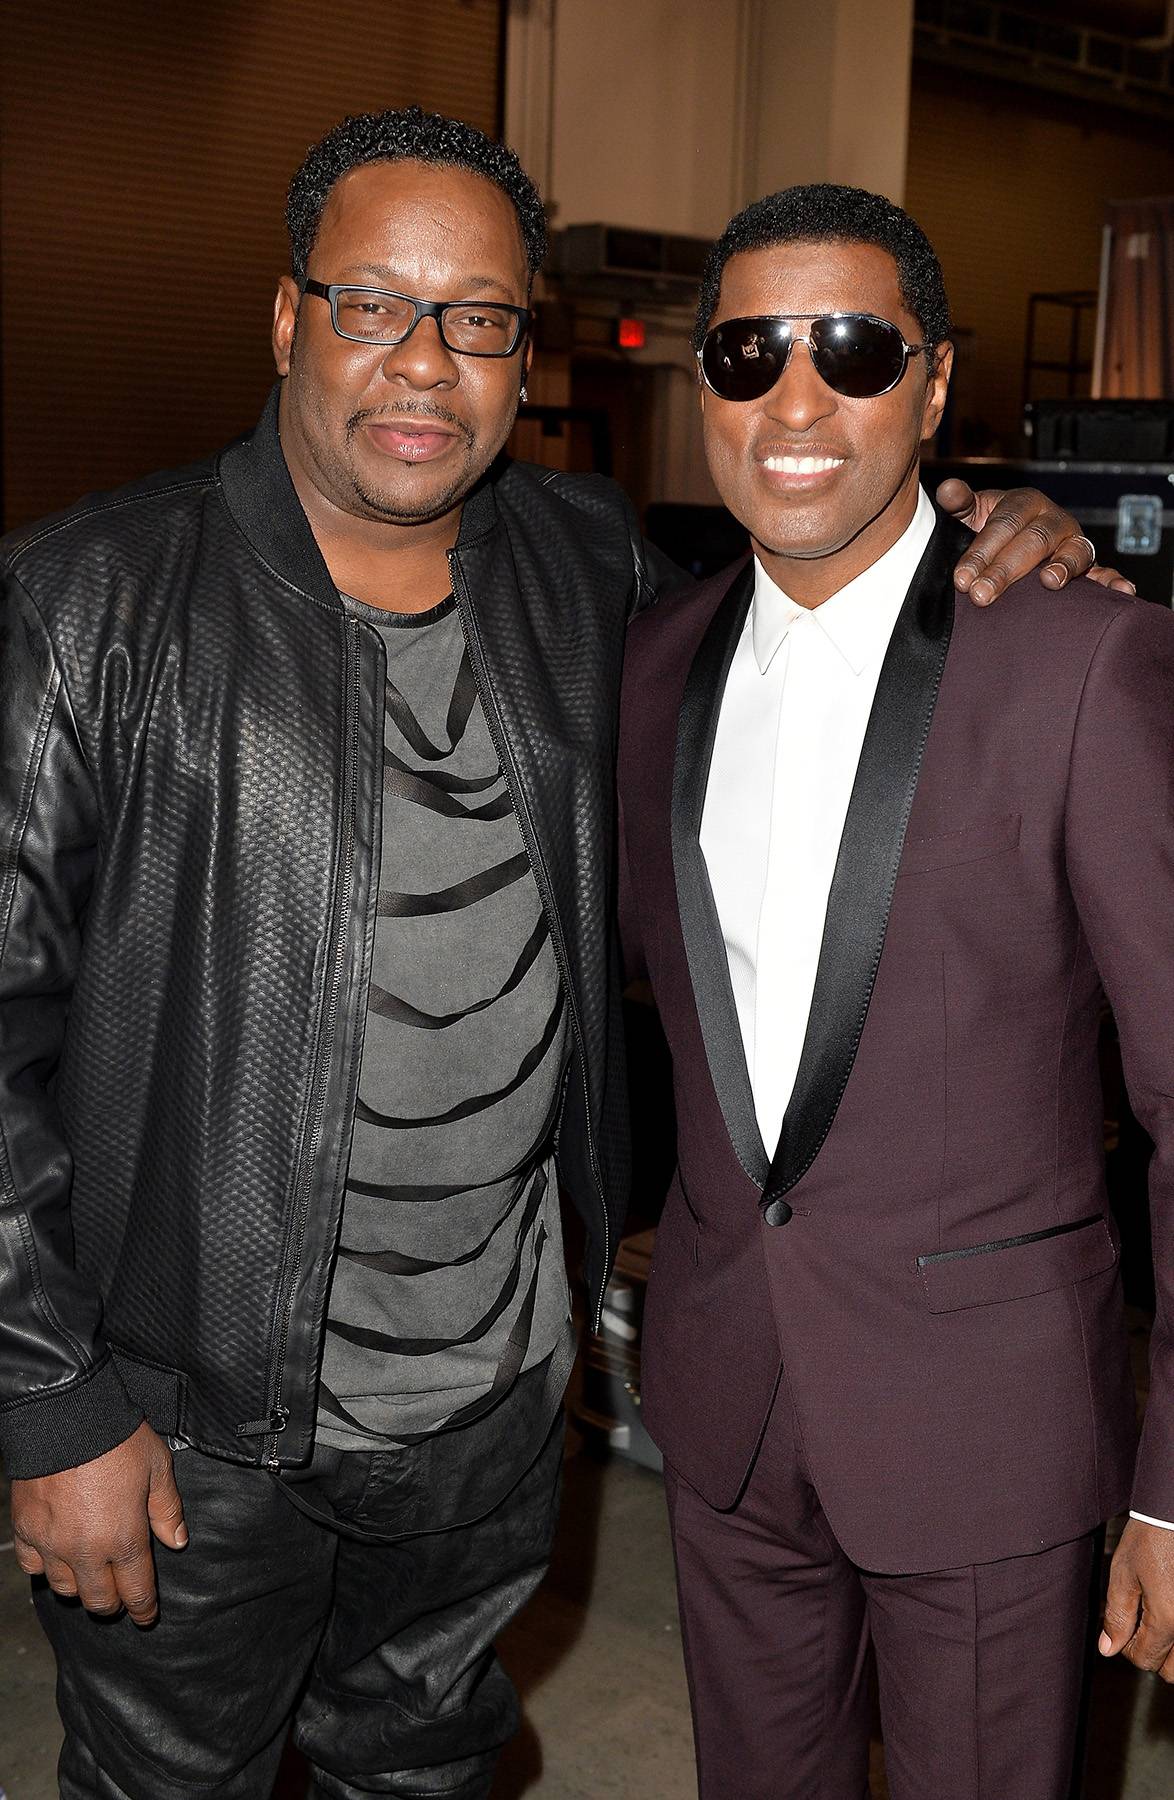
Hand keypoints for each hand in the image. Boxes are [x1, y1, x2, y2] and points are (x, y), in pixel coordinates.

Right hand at [10, 1421, 186, 1625]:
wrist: (68, 1417)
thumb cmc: (118, 1439)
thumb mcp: (158, 1468)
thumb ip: (167, 1510)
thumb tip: (177, 1542)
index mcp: (124, 1538)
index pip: (136, 1590)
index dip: (144, 1609)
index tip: (146, 1616)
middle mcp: (86, 1550)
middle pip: (99, 1599)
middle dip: (113, 1603)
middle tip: (120, 1595)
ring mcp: (52, 1543)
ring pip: (64, 1588)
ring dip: (80, 1587)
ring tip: (90, 1575)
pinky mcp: (26, 1529)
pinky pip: (32, 1566)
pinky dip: (45, 1567)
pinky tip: (56, 1557)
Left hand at [937, 479, 1135, 605]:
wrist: (1014, 543)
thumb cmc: (990, 529)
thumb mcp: (972, 514)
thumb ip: (960, 504)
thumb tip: (947, 489)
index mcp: (1025, 502)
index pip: (1004, 524)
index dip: (982, 550)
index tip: (962, 578)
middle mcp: (1054, 519)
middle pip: (1034, 541)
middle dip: (1006, 569)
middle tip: (982, 595)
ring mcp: (1074, 542)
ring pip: (1074, 551)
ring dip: (1064, 567)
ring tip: (1049, 582)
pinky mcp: (1088, 566)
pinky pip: (1105, 571)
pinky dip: (1114, 581)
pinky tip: (1121, 592)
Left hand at [1099, 1518, 1173, 1679]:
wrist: (1172, 1515)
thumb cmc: (1152, 1536)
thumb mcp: (1124, 1573)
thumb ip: (1117, 1616)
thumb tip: (1109, 1648)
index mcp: (1168, 1619)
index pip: (1144, 1660)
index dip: (1127, 1647)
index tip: (1124, 1628)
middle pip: (1171, 1671)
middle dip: (1153, 1654)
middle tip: (1142, 1626)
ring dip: (1172, 1651)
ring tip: (1159, 1621)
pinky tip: (1170, 1610)